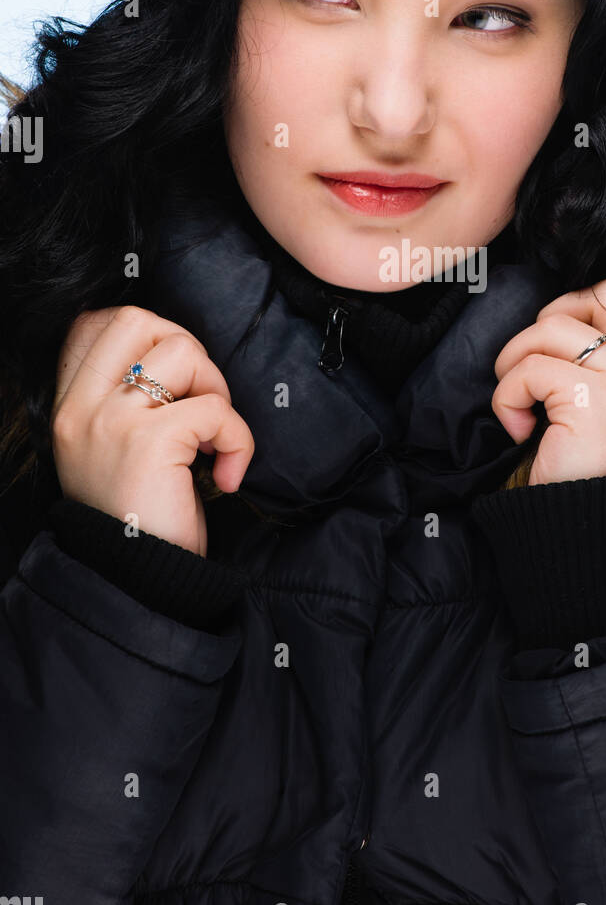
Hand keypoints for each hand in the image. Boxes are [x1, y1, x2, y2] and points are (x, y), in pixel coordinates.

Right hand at [51, 305, 254, 554]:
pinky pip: (216, 408)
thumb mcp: (115, 451)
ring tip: (212, 438)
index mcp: (68, 408)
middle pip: (138, 319)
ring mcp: (111, 422)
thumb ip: (127, 401)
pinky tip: (228, 475)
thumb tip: (179, 355)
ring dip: (216, 389)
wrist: (138, 585)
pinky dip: (238, 439)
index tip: (174, 383)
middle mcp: (80, 409)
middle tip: (200, 404)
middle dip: (187, 351)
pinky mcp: (150, 442)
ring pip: (183, 350)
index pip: (94, 323)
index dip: (149, 335)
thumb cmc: (141, 519)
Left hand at [490, 272, 605, 486]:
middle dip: (556, 315)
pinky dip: (507, 393)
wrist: (590, 539)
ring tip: (517, 395)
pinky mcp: (593, 401)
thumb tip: (583, 304)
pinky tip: (517, 425)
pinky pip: (532, 367)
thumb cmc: (599, 474)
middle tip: (537, 360)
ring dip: (518, 355)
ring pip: (558, 325)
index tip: (586, 315)